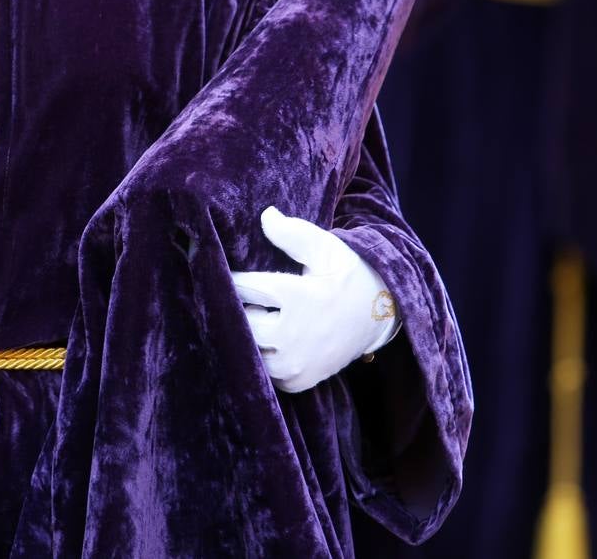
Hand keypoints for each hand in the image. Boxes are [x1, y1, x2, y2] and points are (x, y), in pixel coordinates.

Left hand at [231, 206, 399, 392]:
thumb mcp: (325, 248)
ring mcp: (295, 363)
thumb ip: (293, 234)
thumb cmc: (346, 274)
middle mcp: (293, 334)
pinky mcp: (297, 381)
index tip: (219, 268)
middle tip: (238, 293)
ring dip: (246, 332)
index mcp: (297, 296)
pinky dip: (261, 355)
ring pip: (248, 348)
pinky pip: (263, 371)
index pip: (243, 286)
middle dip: (236, 306)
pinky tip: (266, 337)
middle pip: (241, 320)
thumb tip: (266, 215)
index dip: (230, 277)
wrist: (378, 315)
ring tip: (252, 314)